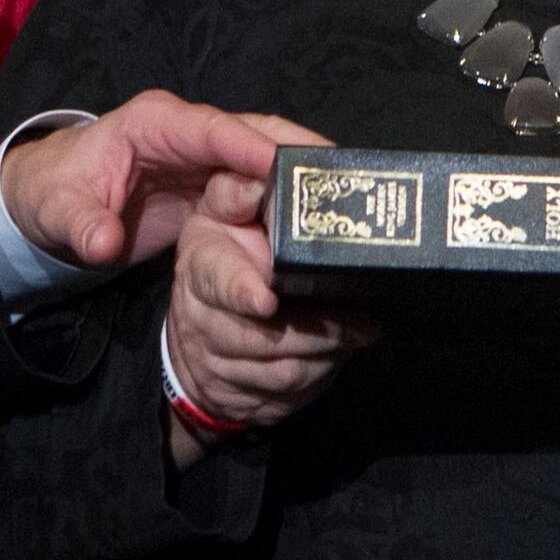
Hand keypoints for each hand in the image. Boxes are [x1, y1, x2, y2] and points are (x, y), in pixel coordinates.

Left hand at [0, 92, 315, 272]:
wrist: (53, 200)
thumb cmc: (54, 193)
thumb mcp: (55, 211)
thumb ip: (80, 225)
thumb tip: (101, 242)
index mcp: (153, 124)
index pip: (209, 128)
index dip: (248, 144)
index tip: (284, 163)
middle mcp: (189, 132)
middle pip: (254, 131)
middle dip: (298, 149)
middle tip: (343, 174)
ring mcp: (208, 156)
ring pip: (267, 154)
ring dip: (303, 172)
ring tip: (348, 193)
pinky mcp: (218, 182)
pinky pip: (262, 184)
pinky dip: (290, 197)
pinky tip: (320, 217)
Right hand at [161, 201, 373, 462]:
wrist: (199, 336)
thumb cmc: (224, 259)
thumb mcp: (220, 215)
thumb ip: (239, 191)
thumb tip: (269, 162)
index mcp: (203, 266)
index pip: (218, 282)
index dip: (241, 293)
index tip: (266, 300)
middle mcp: (206, 319)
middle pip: (261, 337)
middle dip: (316, 331)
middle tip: (361, 321)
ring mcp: (223, 364)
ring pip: (281, 371)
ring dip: (326, 356)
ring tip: (361, 333)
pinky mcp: (247, 396)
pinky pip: (287, 397)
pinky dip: (320, 378)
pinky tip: (341, 355)